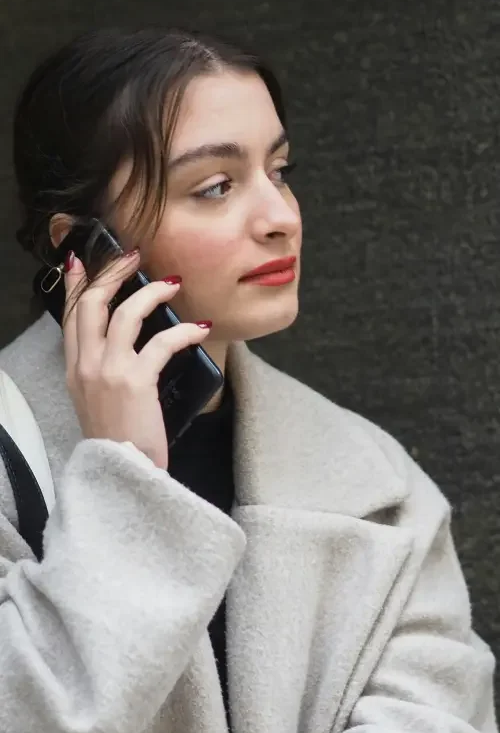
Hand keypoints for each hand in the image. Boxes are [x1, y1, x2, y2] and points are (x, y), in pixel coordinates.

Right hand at [63, 251, 210, 468]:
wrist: (123, 476)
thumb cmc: (119, 442)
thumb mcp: (98, 402)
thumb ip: (103, 372)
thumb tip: (127, 347)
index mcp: (74, 370)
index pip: (69, 316)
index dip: (77, 285)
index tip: (83, 261)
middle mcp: (85, 366)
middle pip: (92, 304)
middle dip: (112, 273)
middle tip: (132, 256)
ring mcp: (108, 372)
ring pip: (125, 313)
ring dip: (151, 292)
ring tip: (172, 284)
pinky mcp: (136, 381)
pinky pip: (162, 342)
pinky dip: (184, 330)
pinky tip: (200, 327)